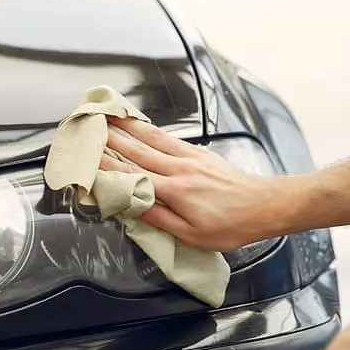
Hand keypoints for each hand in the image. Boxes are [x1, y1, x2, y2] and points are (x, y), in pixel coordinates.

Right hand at [99, 116, 279, 250]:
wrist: (264, 206)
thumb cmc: (231, 225)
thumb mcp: (192, 235)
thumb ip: (159, 218)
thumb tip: (132, 206)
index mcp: (175, 191)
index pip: (132, 175)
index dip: (106, 164)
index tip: (86, 155)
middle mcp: (180, 168)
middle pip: (138, 149)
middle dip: (110, 136)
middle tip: (88, 123)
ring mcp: (191, 157)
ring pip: (153, 137)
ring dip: (128, 125)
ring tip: (108, 114)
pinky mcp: (200, 153)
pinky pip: (170, 138)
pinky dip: (151, 129)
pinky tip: (140, 125)